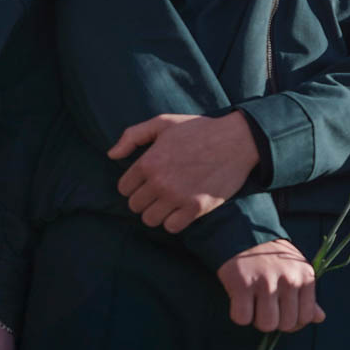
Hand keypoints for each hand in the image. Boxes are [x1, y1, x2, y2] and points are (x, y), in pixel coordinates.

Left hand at [109, 112, 259, 231]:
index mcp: (148, 162)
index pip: (124, 188)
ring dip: (158, 213)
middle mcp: (159, 181)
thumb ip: (132, 136)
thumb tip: (111, 155)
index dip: (134, 185)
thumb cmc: (200, 129)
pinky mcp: (196, 207)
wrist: (238, 139)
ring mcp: (177, 196)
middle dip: (145, 200)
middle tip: (161, 191)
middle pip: (135, 206)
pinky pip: (171, 227)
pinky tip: (182, 209)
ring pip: (150, 220)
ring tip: (170, 202)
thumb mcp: (164, 123)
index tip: (148, 181)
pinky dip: (174, 221)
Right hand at [216, 239, 322, 332]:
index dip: (292, 322)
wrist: (247, 235)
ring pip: (266, 324)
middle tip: (266, 307)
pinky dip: (239, 314)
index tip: (282, 312)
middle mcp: (289, 280)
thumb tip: (320, 318)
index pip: (305, 317)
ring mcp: (266, 282)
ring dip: (257, 320)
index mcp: (306, 277)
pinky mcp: (242, 284)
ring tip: (254, 305)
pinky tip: (241, 301)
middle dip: (274, 321)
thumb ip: (308, 297)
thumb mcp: (297, 271)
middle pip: (285, 324)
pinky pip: (242, 318)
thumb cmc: (275, 259)